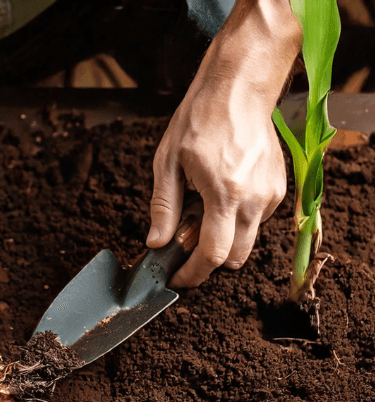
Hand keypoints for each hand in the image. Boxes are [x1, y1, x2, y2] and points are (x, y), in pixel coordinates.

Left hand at [146, 0, 300, 286]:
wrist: (239, 88)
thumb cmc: (200, 120)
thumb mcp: (167, 163)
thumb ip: (163, 207)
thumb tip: (156, 244)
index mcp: (225, 194)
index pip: (212, 255)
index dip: (192, 274)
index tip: (177, 279)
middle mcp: (255, 199)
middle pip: (235, 258)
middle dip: (208, 261)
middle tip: (183, 248)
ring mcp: (272, 194)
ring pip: (248, 241)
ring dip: (224, 240)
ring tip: (200, 212)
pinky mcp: (280, 188)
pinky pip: (258, 221)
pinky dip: (238, 221)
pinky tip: (220, 197)